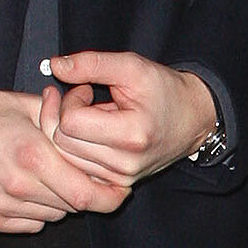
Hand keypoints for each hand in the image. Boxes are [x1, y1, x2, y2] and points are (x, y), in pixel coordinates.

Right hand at [0, 76, 127, 229]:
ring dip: (61, 201)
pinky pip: (31, 224)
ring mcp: (2, 207)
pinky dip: (39, 211)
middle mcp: (18, 187)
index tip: (120, 190)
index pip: (87, 195)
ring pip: (54, 216)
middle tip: (84, 177)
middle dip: (86, 194)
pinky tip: (29, 188)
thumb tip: (95, 117)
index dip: (111, 197)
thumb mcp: (30, 106)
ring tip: (50, 176)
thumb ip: (66, 121)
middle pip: (73, 207)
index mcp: (34, 157)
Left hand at [41, 50, 218, 189]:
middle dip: (66, 116)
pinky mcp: (116, 184)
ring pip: (65, 157)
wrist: (192, 118)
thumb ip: (91, 64)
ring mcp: (121, 178)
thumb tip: (55, 65)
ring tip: (91, 117)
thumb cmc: (166, 91)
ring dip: (70, 133)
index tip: (86, 89)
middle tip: (85, 101)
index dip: (71, 100)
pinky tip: (90, 134)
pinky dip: (76, 149)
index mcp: (132, 135)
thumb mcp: (132, 66)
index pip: (70, 123)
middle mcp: (126, 163)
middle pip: (62, 142)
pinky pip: (77, 169)